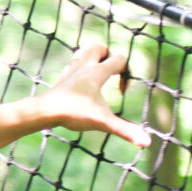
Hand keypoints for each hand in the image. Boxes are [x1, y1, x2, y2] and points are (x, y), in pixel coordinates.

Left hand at [31, 41, 154, 150]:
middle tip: (109, 76)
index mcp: (96, 72)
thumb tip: (147, 143)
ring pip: (83, 52)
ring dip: (93, 60)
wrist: (44, 112)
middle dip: (108, 58)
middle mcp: (83, 66)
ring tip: (97, 77)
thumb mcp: (103, 122)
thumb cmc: (73, 114)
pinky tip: (82, 85)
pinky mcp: (62, 78)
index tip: (121, 92)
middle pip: (99, 47)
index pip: (120, 59)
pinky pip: (73, 64)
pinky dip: (81, 68)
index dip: (127, 74)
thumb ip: (125, 130)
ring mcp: (71, 70)